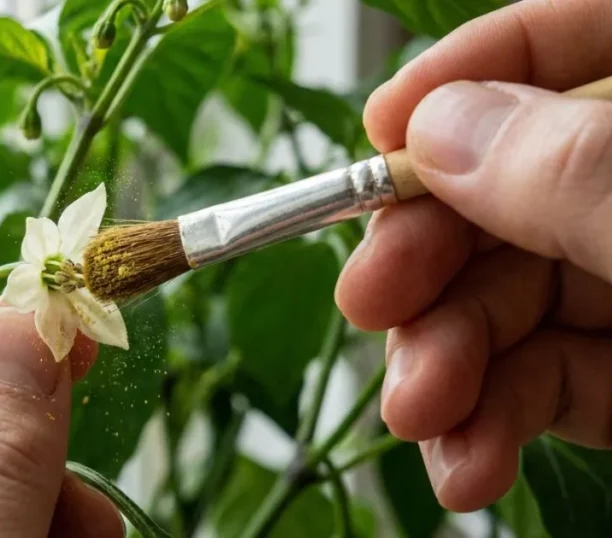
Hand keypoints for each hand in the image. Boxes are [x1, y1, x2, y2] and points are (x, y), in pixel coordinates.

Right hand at [335, 0, 611, 512]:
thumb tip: (437, 129)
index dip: (458, 77)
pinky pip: (548, 378)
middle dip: (428, 259)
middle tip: (371, 306)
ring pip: (510, 295)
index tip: (377, 137)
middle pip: (504, 187)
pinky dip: (492, 421)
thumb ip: (578, 172)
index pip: (561, 42)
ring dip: (444, 363)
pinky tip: (463, 463)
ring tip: (418, 418)